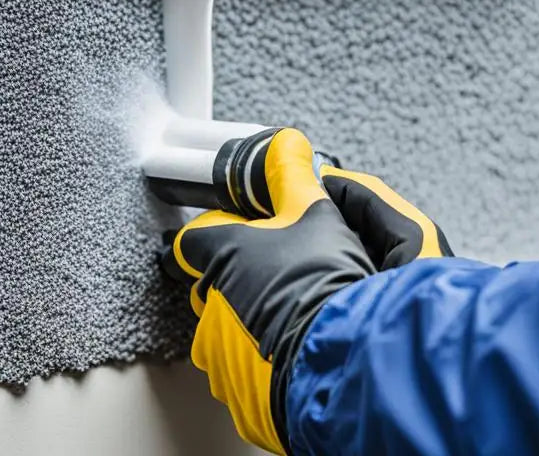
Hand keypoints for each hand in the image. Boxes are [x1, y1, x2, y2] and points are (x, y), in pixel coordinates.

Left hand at [158, 128, 451, 453]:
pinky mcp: (238, 394)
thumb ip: (292, 177)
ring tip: (300, 320)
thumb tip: (286, 144)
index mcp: (222, 255)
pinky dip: (266, 364)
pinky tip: (297, 354)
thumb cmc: (327, 284)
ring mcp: (220, 356)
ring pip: (228, 332)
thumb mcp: (317, 216)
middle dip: (244, 282)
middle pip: (213, 287)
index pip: (193, 239)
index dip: (220, 234)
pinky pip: (245, 373)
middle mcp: (209, 307)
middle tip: (288, 279)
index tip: (243, 236)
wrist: (345, 360)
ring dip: (254, 325)